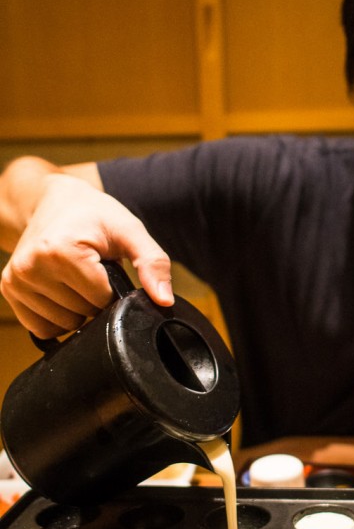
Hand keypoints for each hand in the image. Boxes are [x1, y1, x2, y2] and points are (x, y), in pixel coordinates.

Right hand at [1, 172, 173, 337]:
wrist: (52, 200)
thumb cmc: (94, 215)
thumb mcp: (129, 230)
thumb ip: (152, 263)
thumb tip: (164, 300)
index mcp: (62, 250)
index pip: (102, 300)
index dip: (113, 289)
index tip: (107, 267)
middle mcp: (32, 266)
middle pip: (82, 314)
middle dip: (95, 299)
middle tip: (92, 270)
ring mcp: (16, 279)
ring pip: (64, 325)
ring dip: (77, 309)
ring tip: (76, 277)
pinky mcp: (9, 289)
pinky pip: (41, 328)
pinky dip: (57, 317)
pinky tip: (61, 290)